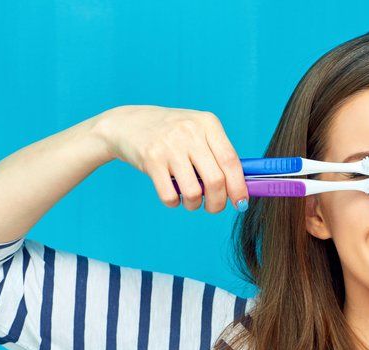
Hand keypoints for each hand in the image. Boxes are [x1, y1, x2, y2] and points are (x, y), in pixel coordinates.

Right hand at [92, 104, 248, 212]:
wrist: (128, 124)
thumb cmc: (170, 134)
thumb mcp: (197, 132)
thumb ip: (218, 154)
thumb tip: (241, 188)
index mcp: (208, 123)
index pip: (231, 161)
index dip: (239, 187)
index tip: (241, 203)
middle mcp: (190, 132)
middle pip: (216, 181)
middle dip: (218, 203)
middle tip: (213, 207)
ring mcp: (170, 145)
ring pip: (194, 192)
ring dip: (194, 205)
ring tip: (190, 199)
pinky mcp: (151, 159)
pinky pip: (170, 196)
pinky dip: (174, 203)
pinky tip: (173, 195)